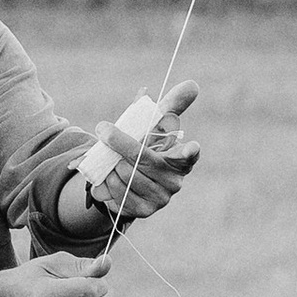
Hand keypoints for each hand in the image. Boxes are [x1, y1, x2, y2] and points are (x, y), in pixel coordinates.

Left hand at [82, 82, 201, 223]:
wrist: (124, 178)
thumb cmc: (145, 145)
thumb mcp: (155, 125)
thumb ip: (172, 105)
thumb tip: (193, 84)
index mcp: (182, 158)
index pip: (189, 155)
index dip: (189, 152)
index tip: (191, 146)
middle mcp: (175, 181)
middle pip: (144, 159)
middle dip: (121, 142)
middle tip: (103, 129)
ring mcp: (160, 199)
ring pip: (127, 176)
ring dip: (112, 163)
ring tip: (111, 159)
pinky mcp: (143, 211)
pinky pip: (118, 193)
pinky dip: (108, 181)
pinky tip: (109, 176)